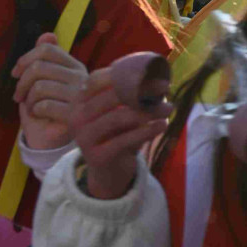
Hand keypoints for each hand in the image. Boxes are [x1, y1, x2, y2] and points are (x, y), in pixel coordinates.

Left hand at [15, 34, 88, 150]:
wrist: (59, 140)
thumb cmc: (50, 107)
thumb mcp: (46, 81)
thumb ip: (46, 59)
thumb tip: (47, 35)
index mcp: (76, 67)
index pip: (47, 50)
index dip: (25, 59)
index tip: (16, 73)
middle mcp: (82, 78)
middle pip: (39, 67)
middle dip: (21, 82)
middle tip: (18, 96)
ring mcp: (80, 97)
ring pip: (39, 86)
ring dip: (28, 99)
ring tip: (31, 107)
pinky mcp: (75, 116)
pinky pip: (43, 105)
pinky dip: (34, 111)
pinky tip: (39, 116)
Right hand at [71, 65, 171, 200]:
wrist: (108, 172)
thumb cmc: (118, 134)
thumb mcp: (120, 113)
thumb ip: (131, 96)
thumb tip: (158, 80)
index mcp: (80, 102)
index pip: (96, 80)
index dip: (122, 73)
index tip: (149, 73)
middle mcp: (77, 118)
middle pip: (109, 97)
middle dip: (140, 90)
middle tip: (165, 88)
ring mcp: (84, 138)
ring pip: (118, 118)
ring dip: (148, 111)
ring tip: (168, 108)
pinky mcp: (98, 157)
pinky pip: (125, 140)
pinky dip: (146, 131)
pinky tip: (162, 125)